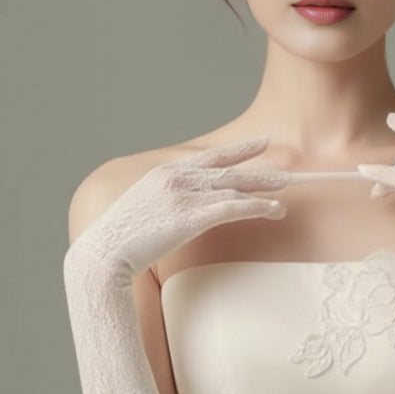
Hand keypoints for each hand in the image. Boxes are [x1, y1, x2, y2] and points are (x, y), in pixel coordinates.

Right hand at [66, 135, 288, 281]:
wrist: (106, 251)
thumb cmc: (123, 237)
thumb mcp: (144, 207)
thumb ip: (167, 199)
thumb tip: (183, 205)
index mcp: (167, 173)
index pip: (212, 156)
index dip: (241, 148)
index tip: (263, 142)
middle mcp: (178, 178)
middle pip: (230, 169)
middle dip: (262, 168)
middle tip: (288, 168)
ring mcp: (185, 196)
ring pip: (235, 186)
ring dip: (265, 189)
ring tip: (287, 191)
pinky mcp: (192, 217)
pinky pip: (233, 207)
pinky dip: (257, 207)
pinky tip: (274, 209)